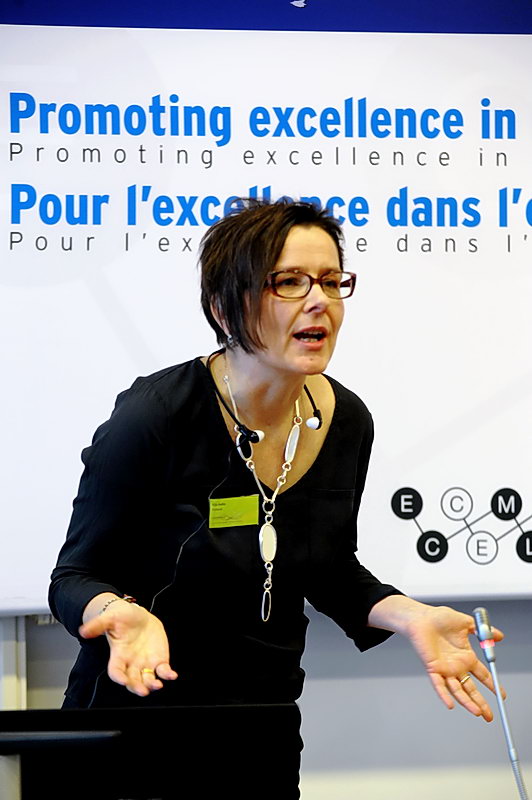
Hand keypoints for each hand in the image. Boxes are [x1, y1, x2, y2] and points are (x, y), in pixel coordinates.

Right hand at [79, 600, 177, 696]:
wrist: (139, 616)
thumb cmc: (122, 618)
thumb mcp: (109, 618)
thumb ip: (97, 625)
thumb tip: (83, 631)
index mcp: (118, 656)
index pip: (115, 671)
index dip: (118, 677)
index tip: (122, 680)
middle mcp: (132, 663)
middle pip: (132, 681)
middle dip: (137, 687)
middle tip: (142, 690)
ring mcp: (145, 663)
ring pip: (148, 679)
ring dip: (152, 684)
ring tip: (156, 685)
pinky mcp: (158, 660)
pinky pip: (163, 671)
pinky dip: (167, 674)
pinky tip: (171, 675)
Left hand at [404, 604, 503, 720]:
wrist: (420, 617)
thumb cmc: (439, 618)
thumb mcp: (466, 623)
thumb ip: (483, 631)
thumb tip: (498, 635)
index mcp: (466, 656)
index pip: (482, 675)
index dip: (492, 685)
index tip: (501, 695)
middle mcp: (456, 666)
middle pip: (471, 689)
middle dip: (481, 702)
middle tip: (490, 715)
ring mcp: (444, 669)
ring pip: (458, 690)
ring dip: (467, 702)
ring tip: (478, 712)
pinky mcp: (432, 668)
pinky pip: (438, 685)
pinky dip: (444, 695)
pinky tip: (451, 705)